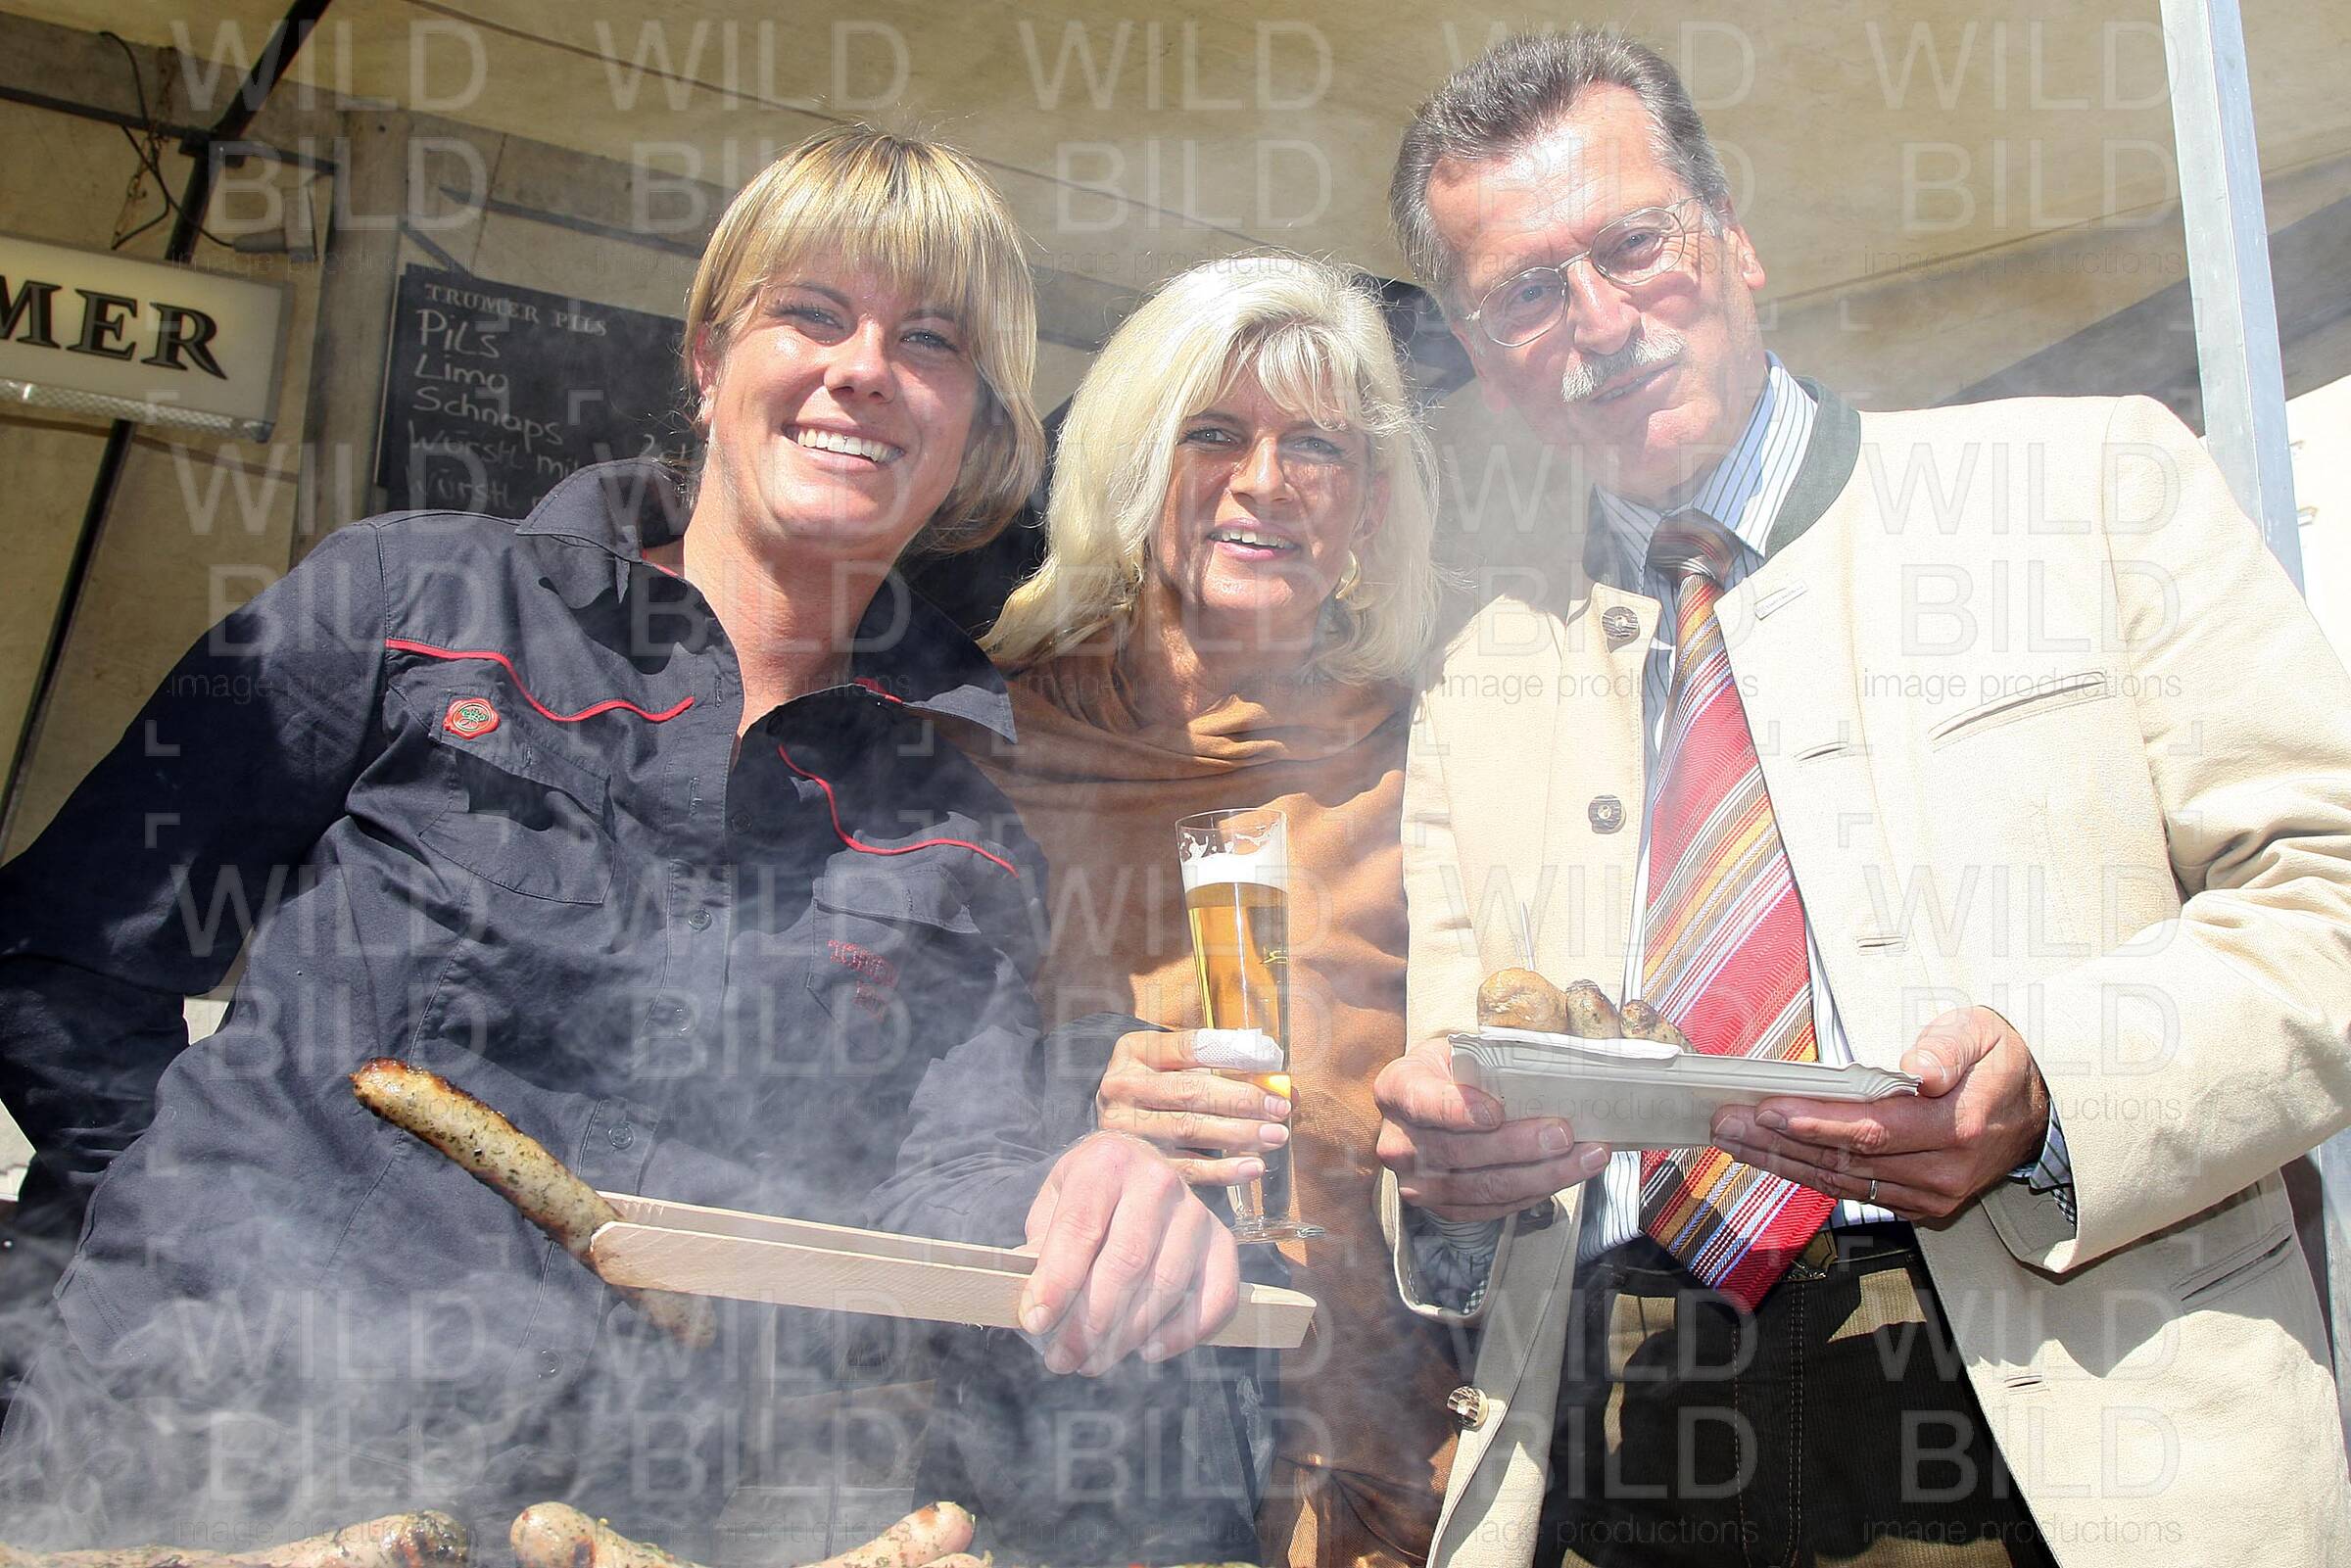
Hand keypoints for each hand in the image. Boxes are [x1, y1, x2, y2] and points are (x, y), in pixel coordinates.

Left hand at [1016, 1130, 1240, 1375]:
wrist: (1138, 1164)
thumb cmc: (1087, 1194)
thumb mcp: (1052, 1204)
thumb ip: (1041, 1249)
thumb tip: (1036, 1307)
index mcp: (1106, 1163)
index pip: (1080, 1229)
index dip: (1056, 1282)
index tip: (1036, 1323)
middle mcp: (1157, 1181)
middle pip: (1126, 1262)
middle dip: (1089, 1322)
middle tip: (1063, 1359)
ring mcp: (1196, 1211)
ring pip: (1165, 1286)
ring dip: (1126, 1336)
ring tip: (1093, 1362)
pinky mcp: (1221, 1242)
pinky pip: (1215, 1296)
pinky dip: (1183, 1333)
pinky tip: (1147, 1350)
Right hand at [1094, 1028, 1285, 1186]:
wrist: (1112, 1116)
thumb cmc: (1154, 1085)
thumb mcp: (1173, 1062)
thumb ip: (1220, 1066)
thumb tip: (1282, 1087)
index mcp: (1134, 1050)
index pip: (1188, 1047)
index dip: (1233, 1055)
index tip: (1271, 1068)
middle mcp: (1123, 1087)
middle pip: (1189, 1091)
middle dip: (1241, 1100)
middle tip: (1279, 1109)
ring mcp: (1125, 1126)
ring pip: (1188, 1130)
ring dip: (1237, 1134)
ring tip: (1273, 1136)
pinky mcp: (1136, 1162)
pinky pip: (1184, 1167)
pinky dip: (1221, 1170)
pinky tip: (1251, 1167)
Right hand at [1373, 1037, 1609, 1221]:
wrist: (1432, 1103)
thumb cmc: (1453, 1072)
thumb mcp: (1460, 1052)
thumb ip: (1490, 1062)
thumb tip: (1550, 1071)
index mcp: (1397, 1090)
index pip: (1423, 1103)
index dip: (1458, 1111)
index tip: (1496, 1112)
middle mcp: (1399, 1143)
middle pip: (1460, 1153)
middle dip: (1518, 1146)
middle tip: (1564, 1134)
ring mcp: (1418, 1182)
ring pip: (1482, 1187)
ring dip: (1541, 1175)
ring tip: (1585, 1157)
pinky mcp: (1444, 1208)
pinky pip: (1492, 1207)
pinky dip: (1534, 1192)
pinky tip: (1567, 1175)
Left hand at [1710, 1005, 2050, 1221]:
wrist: (2039, 1110)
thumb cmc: (1998, 1064)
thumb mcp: (1981, 1035)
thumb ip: (1947, 1049)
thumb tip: (1919, 1070)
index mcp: (1958, 1128)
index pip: (1873, 1131)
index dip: (1817, 1123)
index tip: (1769, 1110)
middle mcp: (1943, 1172)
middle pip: (1846, 1160)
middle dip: (1779, 1142)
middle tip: (1727, 1121)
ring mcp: (1932, 1195)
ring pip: (1842, 1182)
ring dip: (1782, 1161)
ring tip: (1733, 1138)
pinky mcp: (1921, 1204)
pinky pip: (1854, 1191)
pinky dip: (1808, 1174)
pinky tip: (1772, 1157)